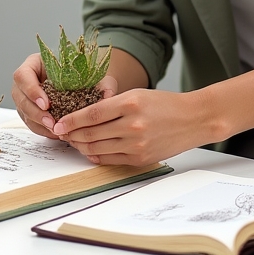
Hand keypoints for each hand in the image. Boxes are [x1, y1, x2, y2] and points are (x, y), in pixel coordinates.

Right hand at [11, 51, 116, 137]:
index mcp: (35, 63)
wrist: (85, 82)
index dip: (32, 90)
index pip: (23, 75)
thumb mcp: (93, 74)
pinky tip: (56, 133)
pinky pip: (31, 123)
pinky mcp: (31, 112)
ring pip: (24, 112)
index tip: (47, 103)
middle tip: (51, 122)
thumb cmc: (85, 73)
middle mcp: (26, 80)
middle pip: (20, 97)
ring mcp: (26, 97)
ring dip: (38, 124)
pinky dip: (42, 130)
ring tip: (56, 131)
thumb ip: (100, 82)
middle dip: (35, 112)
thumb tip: (108, 95)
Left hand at [55, 89, 213, 165]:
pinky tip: (90, 151)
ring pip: (98, 149)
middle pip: (91, 134)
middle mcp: (132, 125)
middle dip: (72, 135)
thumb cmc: (165, 104)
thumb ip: (113, 105)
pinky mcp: (140, 158)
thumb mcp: (138, 95)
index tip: (59, 123)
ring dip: (81, 147)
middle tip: (62, 133)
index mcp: (130, 104)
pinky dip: (96, 156)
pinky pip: (110, 159)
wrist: (194, 119)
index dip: (72, 120)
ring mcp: (136, 144)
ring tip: (73, 142)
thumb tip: (85, 117)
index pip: (92, 114)